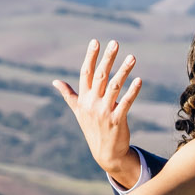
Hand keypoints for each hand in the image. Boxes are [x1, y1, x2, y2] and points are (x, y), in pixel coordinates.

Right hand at [52, 39, 143, 188]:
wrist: (105, 153)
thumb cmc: (92, 128)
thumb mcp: (78, 111)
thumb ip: (68, 95)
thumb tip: (55, 82)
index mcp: (83, 99)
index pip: (86, 73)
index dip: (90, 57)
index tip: (95, 41)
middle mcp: (92, 104)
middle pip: (100, 76)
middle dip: (107, 58)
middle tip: (115, 42)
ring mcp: (104, 112)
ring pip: (115, 86)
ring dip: (124, 71)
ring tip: (132, 57)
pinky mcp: (117, 120)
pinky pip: (126, 103)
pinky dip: (132, 92)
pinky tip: (139, 80)